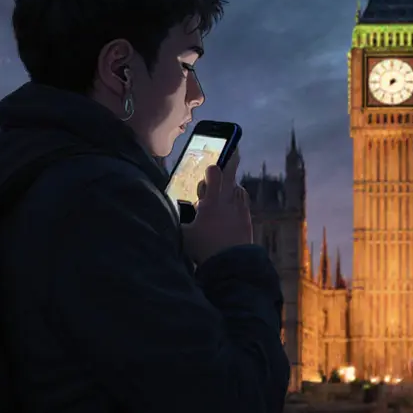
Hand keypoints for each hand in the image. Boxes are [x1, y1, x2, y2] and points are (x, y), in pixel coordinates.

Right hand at [182, 150, 251, 264]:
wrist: (232, 265)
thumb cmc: (205, 249)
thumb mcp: (185, 234)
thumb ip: (177, 220)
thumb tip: (165, 212)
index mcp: (213, 201)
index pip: (215, 172)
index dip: (211, 166)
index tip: (209, 166)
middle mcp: (229, 201)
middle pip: (231, 173)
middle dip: (230, 160)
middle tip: (232, 148)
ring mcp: (241, 210)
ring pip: (238, 188)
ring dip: (231, 185)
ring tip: (224, 188)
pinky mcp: (247, 220)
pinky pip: (243, 203)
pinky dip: (237, 200)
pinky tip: (231, 206)